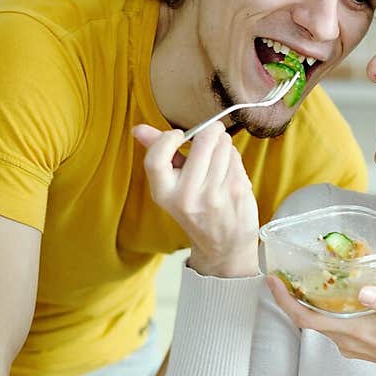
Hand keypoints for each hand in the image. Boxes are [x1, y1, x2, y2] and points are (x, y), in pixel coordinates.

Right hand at [132, 120, 259, 276]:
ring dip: (223, 143)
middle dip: (209, 132)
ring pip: (223, 145)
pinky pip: (235, 157)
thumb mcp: (171, 187)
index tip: (179, 135)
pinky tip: (229, 169)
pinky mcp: (237, 191)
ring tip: (219, 156)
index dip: (167, 139)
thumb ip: (158, 154)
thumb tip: (138, 128)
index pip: (156, 159)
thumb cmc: (196, 210)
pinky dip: (233, 156)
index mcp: (164, 194)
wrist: (223, 246)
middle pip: (202, 141)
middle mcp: (188, 197)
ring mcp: (214, 194)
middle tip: (211, 135)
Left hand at [267, 276, 375, 375]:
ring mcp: (352, 345)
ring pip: (320, 323)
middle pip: (308, 320)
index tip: (273, 280)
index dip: (286, 300)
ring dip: (308, 302)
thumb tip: (363, 292)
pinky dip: (325, 309)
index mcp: (356, 331)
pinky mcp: (359, 345)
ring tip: (304, 276)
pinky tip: (332, 291)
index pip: (307, 318)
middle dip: (291, 297)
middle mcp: (348, 341)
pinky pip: (333, 326)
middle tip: (283, 271)